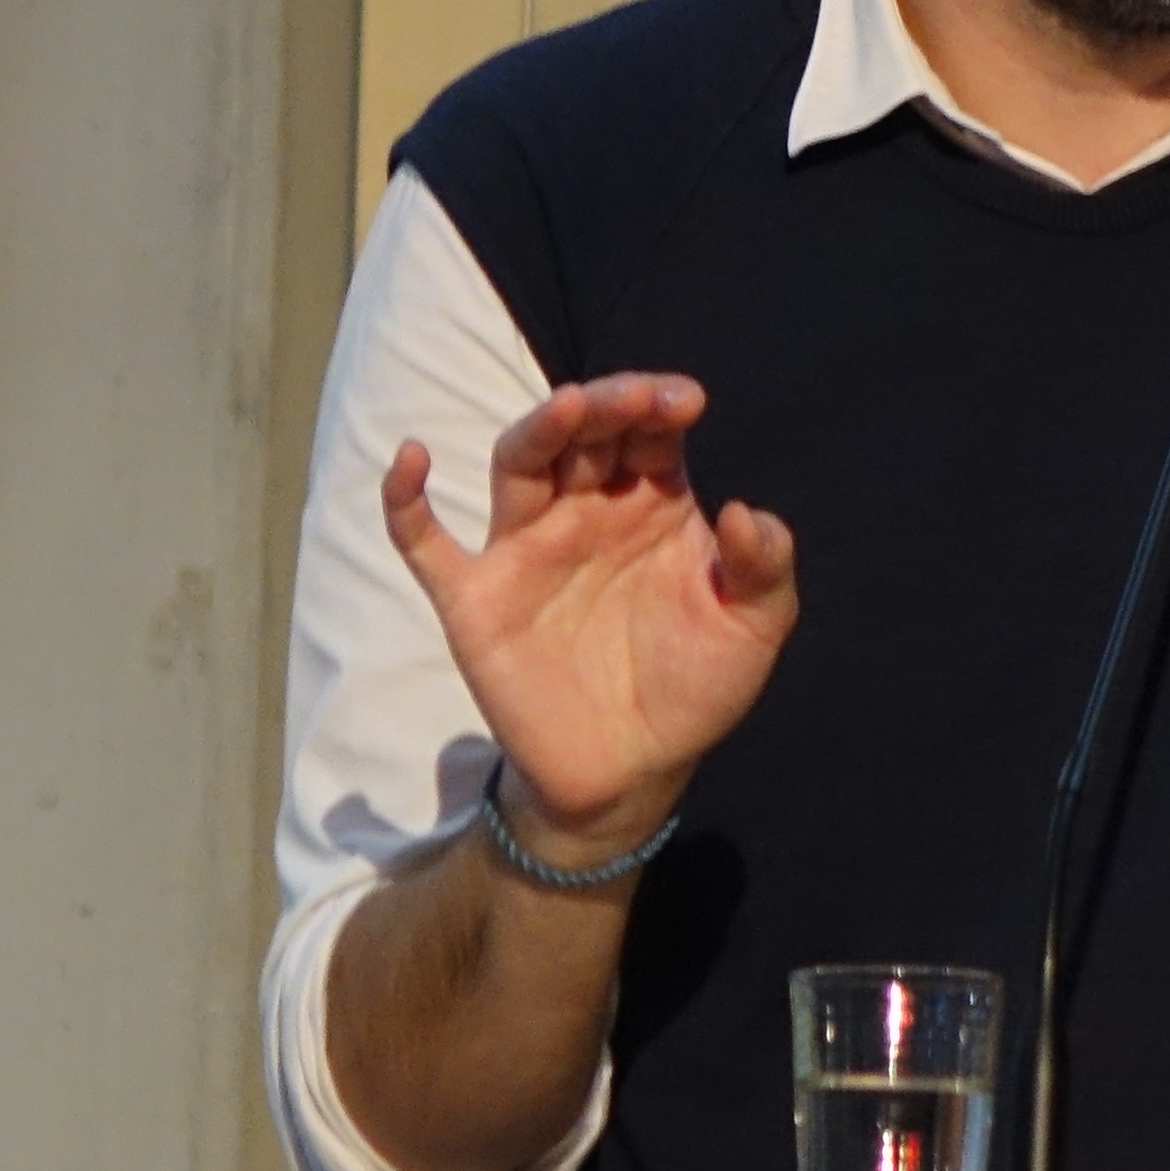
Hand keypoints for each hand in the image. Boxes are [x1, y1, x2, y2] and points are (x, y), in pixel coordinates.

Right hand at [384, 373, 799, 849]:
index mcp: (650, 503)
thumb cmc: (694, 688)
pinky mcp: (475, 600)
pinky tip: (410, 457)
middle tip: (636, 398)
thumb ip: (763, 568)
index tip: (687, 402)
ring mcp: (526, 550)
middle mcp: (585, 511)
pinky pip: (425, 544)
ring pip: (520, 465)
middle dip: (608, 404)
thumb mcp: (753, 628)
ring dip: (540, 429)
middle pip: (584, 432)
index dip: (661, 404)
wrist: (633, 773)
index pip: (648, 431)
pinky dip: (406, 501)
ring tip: (569, 407)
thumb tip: (745, 512)